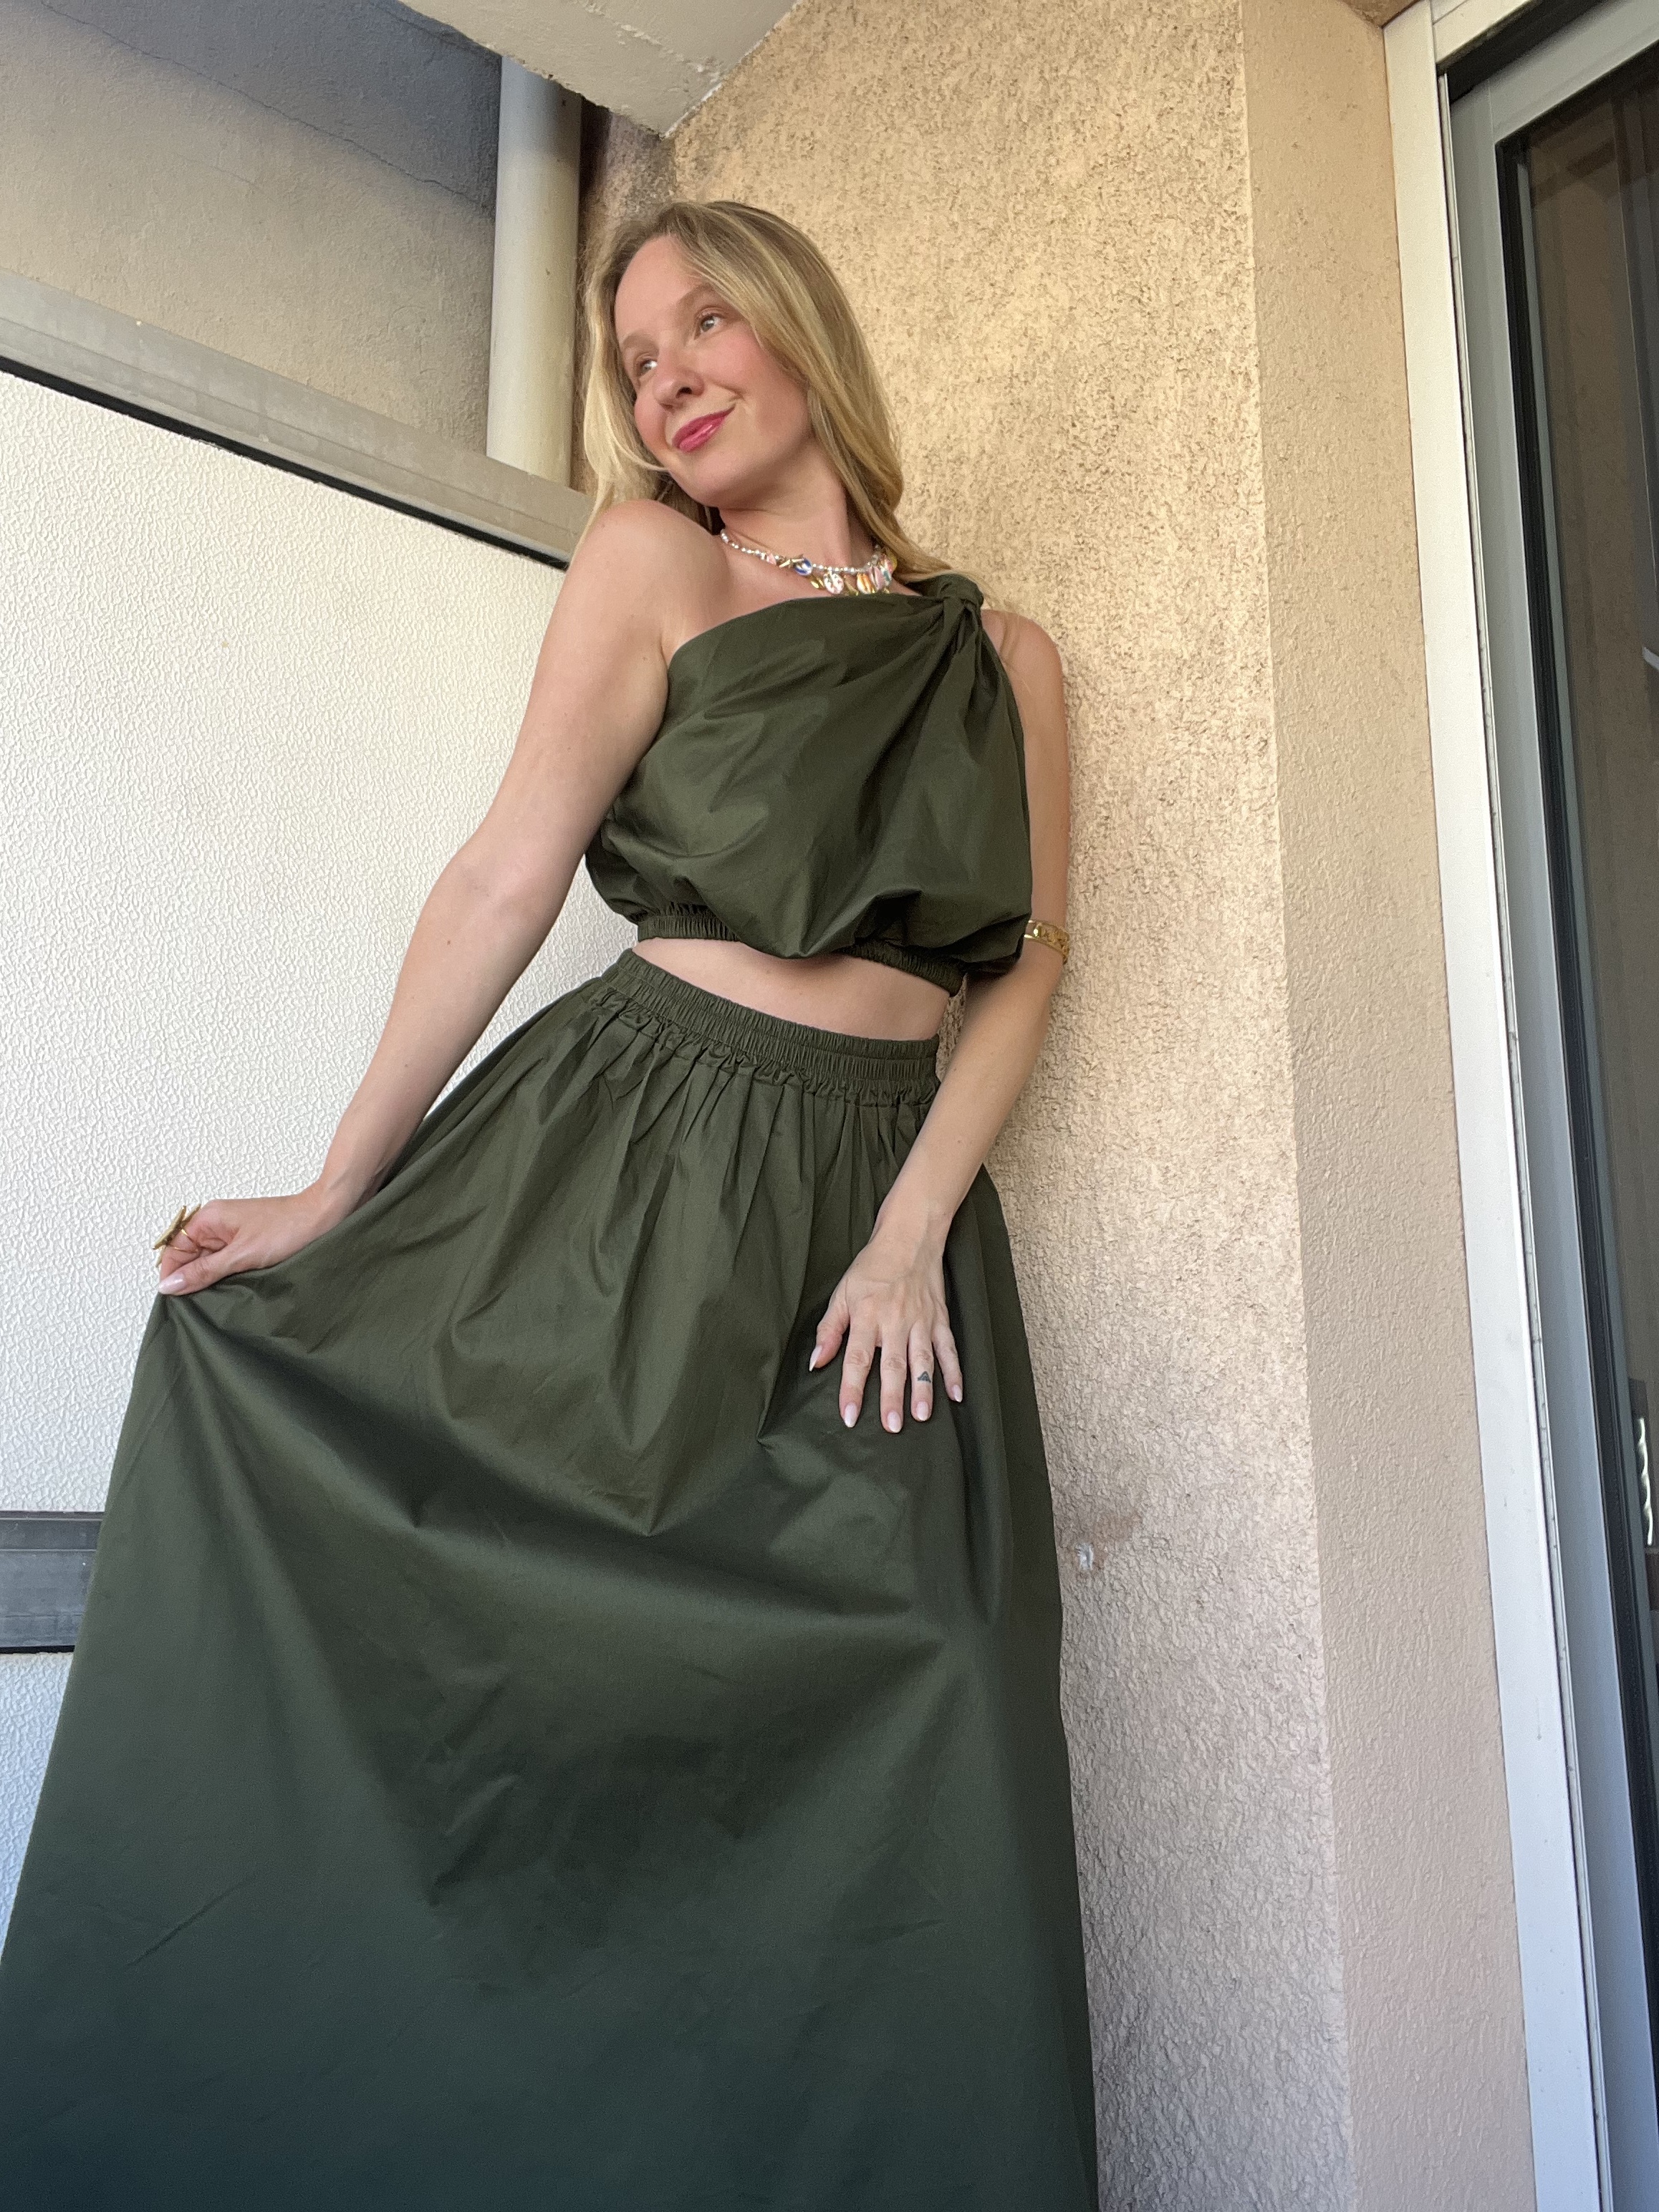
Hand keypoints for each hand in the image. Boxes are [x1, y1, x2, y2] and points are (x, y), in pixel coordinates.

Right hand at [155, 1184, 354, 1296]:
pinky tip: (234, 1289)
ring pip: (208, 1262)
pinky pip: (227, 1262)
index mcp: (208, 1218)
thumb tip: (169, 1285)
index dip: (172, 1275)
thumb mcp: (240, 1256)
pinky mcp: (248, 1242)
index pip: (173, 1250)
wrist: (327, 1217)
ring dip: (210, 1280)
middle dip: (191, 1279)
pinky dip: (227, 1276)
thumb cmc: (289, 1228)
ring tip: (218, 1298)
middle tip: (198, 1303)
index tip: (176, 1300)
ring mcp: (233, 1233)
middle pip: (188, 1257)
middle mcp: (217, 1223)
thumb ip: (203, 1271)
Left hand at [809, 1219, 963, 1432]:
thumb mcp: (842, 1293)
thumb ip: (829, 1329)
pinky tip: (956, 1395)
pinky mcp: (940, 1319)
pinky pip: (948, 1349)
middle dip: (892, 1396)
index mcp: (867, 1316)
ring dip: (923, 1389)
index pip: (857, 1359)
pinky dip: (955, 1372)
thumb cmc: (872, 1267)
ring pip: (922, 1361)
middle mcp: (895, 1321)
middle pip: (893, 1365)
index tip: (850, 1415)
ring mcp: (920, 1321)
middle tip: (892, 1426)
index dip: (852, 1389)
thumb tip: (815, 1361)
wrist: (909, 1238)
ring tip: (922, 1416)